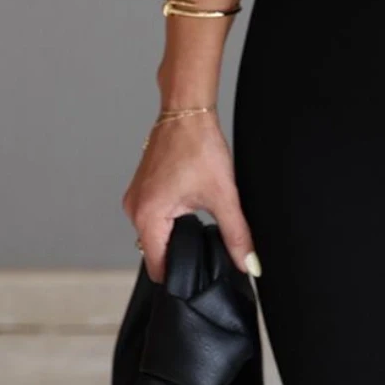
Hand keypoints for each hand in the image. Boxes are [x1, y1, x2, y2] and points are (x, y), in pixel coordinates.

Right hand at [120, 109, 260, 284]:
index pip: (159, 267)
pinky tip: (189, 210)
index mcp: (148, 216)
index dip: (181, 274)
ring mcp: (135, 198)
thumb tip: (250, 264)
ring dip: (175, 235)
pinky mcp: (141, 189)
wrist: (187, 110)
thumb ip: (236, 234)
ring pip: (154, 235)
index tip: (201, 272)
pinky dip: (170, 220)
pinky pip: (152, 218)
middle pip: (155, 252)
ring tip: (199, 225)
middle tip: (206, 247)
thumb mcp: (222, 194)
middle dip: (180, 255)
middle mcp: (134, 210)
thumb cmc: (199, 145)